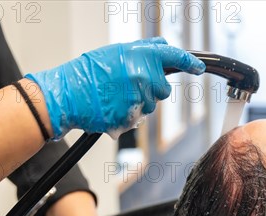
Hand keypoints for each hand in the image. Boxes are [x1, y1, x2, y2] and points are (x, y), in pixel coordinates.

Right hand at [26, 37, 205, 139]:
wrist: (67, 93)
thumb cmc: (88, 72)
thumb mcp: (116, 52)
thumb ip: (143, 51)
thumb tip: (163, 48)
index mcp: (141, 55)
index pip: (174, 56)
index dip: (190, 63)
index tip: (198, 67)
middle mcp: (143, 75)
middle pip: (163, 89)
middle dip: (152, 89)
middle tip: (129, 85)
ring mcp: (138, 97)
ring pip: (151, 105)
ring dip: (139, 103)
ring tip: (116, 96)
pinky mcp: (132, 117)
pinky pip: (139, 118)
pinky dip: (129, 114)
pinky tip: (113, 106)